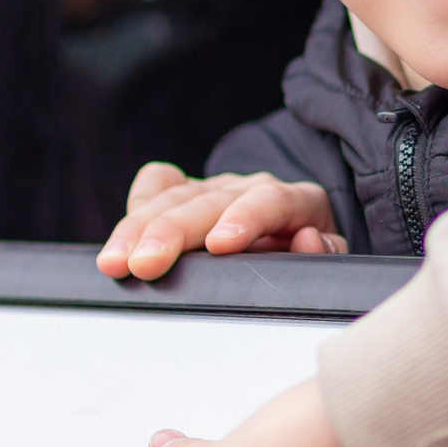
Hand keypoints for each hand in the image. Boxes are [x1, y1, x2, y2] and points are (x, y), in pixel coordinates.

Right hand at [97, 164, 346, 279]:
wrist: (300, 233)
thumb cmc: (312, 254)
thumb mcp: (332, 260)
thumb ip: (328, 254)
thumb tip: (308, 241)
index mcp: (298, 201)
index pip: (271, 200)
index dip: (245, 219)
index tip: (220, 245)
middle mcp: (253, 187)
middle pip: (209, 200)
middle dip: (172, 231)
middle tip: (145, 264)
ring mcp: (217, 187)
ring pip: (175, 197)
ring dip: (138, 229)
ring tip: (114, 263)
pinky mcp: (190, 190)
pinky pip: (159, 182)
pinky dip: (139, 201)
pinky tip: (122, 234)